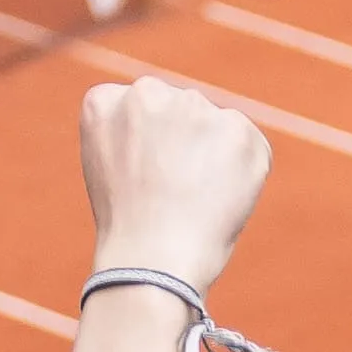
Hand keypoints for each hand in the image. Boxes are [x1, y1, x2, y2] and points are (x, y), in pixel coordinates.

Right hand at [74, 73, 274, 300]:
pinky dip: (242, 172)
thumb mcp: (105, 164)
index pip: (138, 108)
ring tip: (193, 198)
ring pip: (214, 126)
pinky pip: (248, 145)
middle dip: (182, 143)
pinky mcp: (237, 129)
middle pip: (179, 110)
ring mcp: (194, 108)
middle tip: (171, 190)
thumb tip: (175, 122)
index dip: (145, 146)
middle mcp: (147, 92)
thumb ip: (131, 130)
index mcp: (104, 100)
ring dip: (212, 154)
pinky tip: (218, 199)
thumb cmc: (127, 223)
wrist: (153, 259)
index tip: (142, 176)